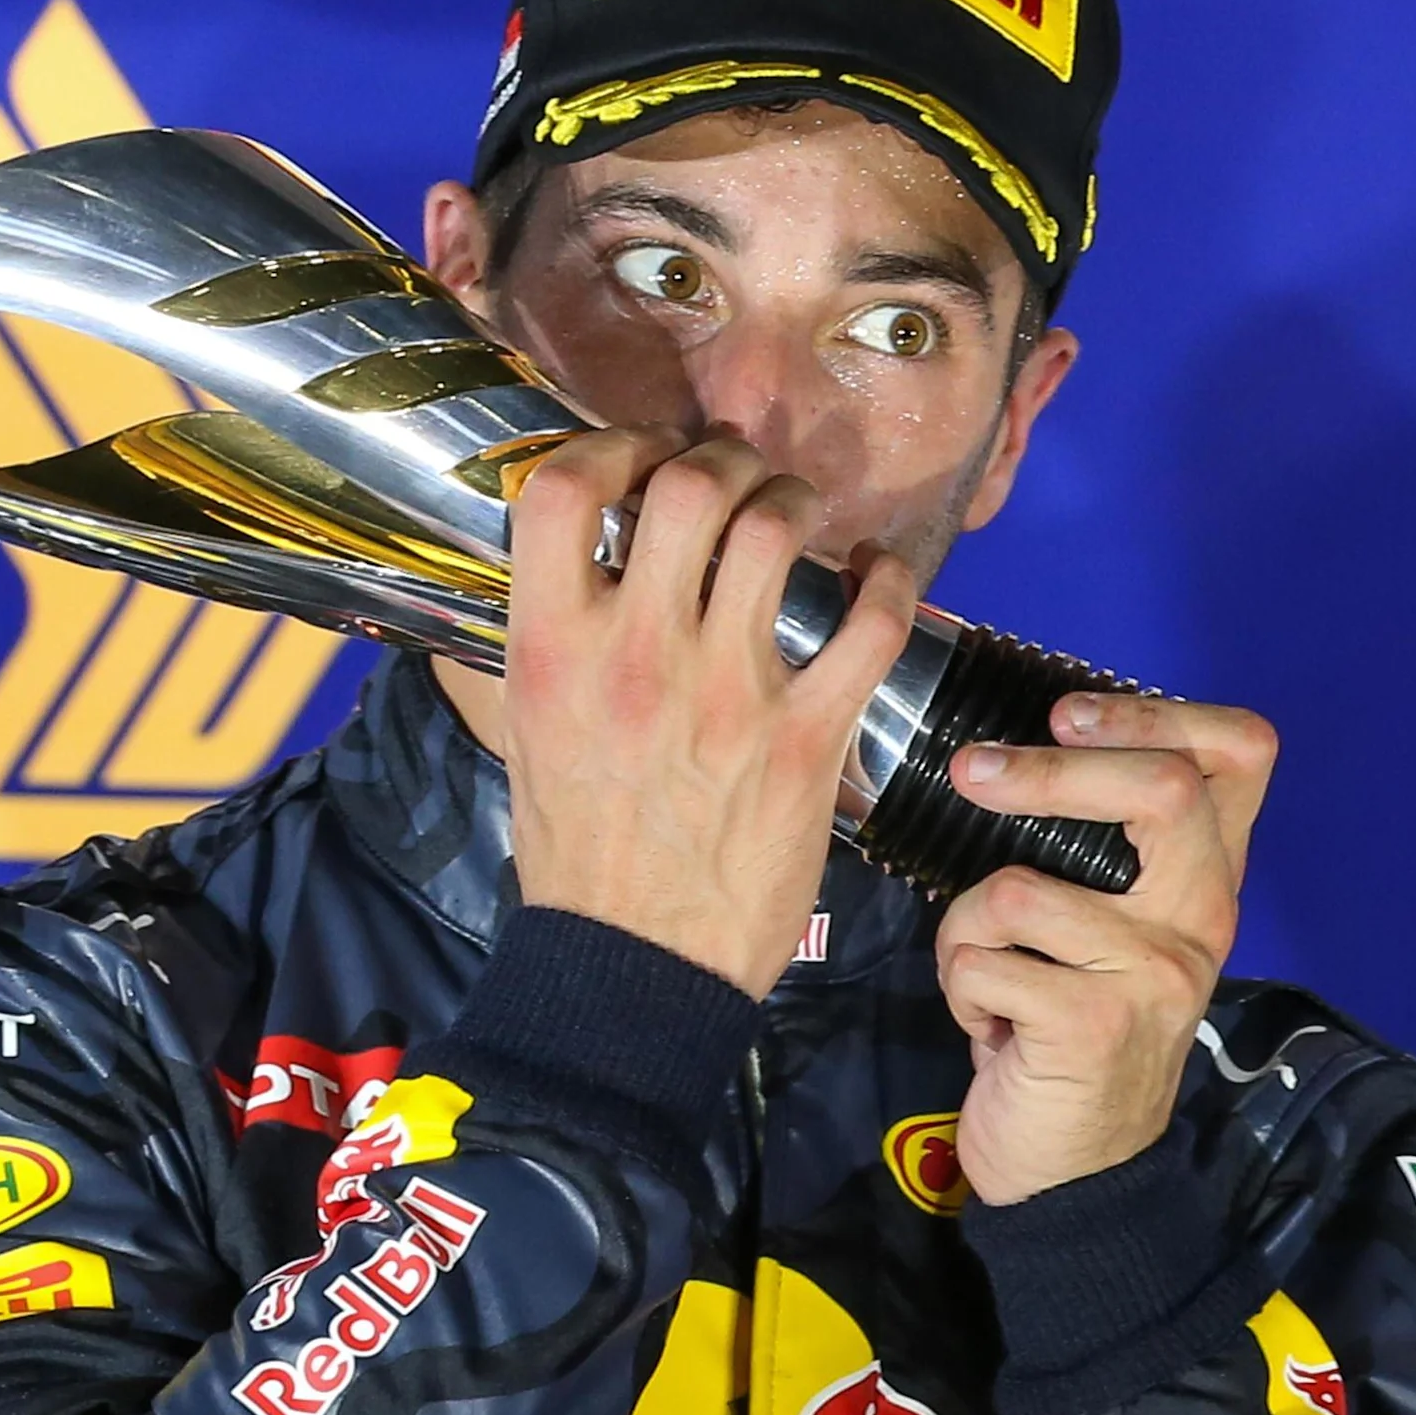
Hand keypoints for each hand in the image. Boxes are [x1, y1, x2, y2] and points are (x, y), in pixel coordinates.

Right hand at [500, 428, 920, 996]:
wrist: (633, 968)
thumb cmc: (579, 853)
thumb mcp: (532, 730)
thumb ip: (555, 637)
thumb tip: (585, 559)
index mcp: (551, 651)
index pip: (560, 489)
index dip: (608, 446)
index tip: (639, 459)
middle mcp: (636, 656)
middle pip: (688, 484)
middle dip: (721, 459)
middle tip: (734, 477)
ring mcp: (727, 693)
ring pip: (776, 528)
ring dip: (793, 500)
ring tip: (796, 514)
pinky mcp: (807, 737)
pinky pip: (870, 620)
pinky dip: (884, 576)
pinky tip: (874, 570)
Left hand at [934, 694, 1277, 1204]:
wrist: (1077, 1175)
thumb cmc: (1071, 1030)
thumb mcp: (1111, 933)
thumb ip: (1103, 852)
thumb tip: (1019, 747)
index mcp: (1206, 882)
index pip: (1241, 755)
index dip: (1157, 713)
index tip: (1067, 714)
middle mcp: (1200, 920)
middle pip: (1162, 790)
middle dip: (1046, 769)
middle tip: (972, 772)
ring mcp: (1154, 974)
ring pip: (1019, 888)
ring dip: (963, 929)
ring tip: (982, 974)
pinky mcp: (1093, 1024)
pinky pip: (982, 961)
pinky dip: (958, 986)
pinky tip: (988, 1026)